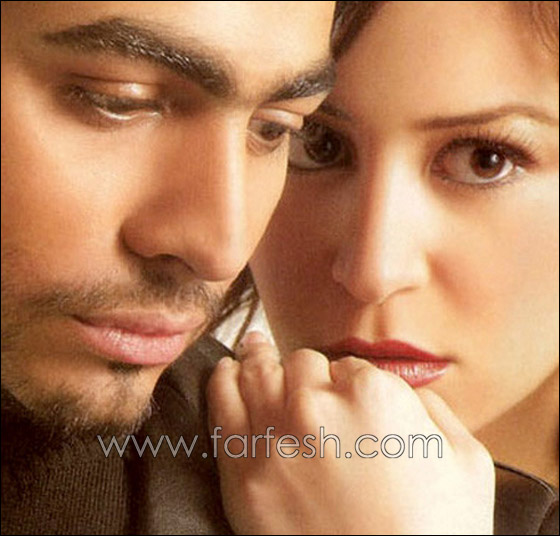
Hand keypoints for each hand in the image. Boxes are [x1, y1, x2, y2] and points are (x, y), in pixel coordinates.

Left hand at [207, 333, 494, 534]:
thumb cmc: (436, 532)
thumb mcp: (466, 460)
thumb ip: (432, 409)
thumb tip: (404, 389)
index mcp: (373, 395)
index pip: (349, 366)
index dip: (349, 382)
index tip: (347, 397)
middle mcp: (317, 405)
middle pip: (302, 363)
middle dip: (308, 373)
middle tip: (307, 383)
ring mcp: (275, 435)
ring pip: (259, 371)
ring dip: (258, 358)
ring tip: (253, 348)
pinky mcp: (242, 469)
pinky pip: (222, 402)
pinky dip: (223, 378)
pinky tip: (227, 369)